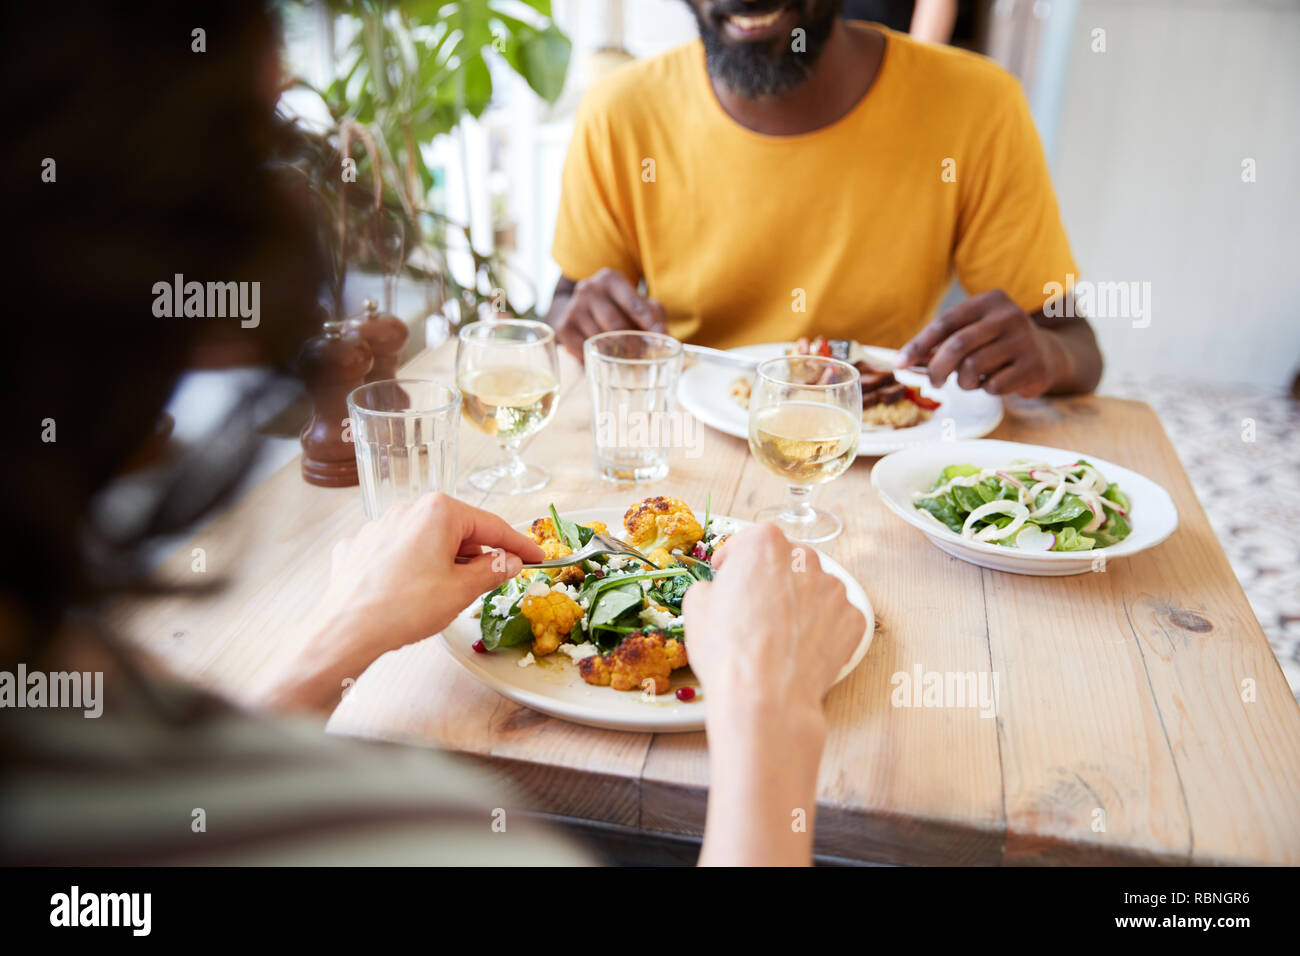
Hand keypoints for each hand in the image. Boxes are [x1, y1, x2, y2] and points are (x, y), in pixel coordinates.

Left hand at [252, 493, 543, 711]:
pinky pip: (397, 552)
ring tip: (444, 594)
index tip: (537, 556)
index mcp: (439, 512)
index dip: (519, 544)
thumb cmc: (406, 608)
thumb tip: (510, 561)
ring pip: (426, 540)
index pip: (492, 525)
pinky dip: (411, 568)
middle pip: (458, 530)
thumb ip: (493, 570)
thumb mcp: (462, 591)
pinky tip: (409, 592)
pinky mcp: (359, 547)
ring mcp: (379, 526)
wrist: (346, 630)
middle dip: (476, 555)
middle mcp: (408, 510)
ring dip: (443, 561)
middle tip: (488, 584)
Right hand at [553, 268, 666, 360]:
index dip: (650, 324)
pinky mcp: (564, 326)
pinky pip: (584, 349)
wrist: (579, 305)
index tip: (662, 338)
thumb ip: (653, 314)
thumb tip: (667, 337)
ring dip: (615, 352)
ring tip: (625, 358)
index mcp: (610, 278)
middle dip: (632, 343)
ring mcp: (574, 308)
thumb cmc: (616, 305)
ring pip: (600, 339)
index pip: (634, 305)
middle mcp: (589, 289)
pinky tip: (602, 356)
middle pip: (616, 325)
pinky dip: (597, 356)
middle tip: (642, 355)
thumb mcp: (636, 301)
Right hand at [683, 524, 864, 717]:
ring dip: (798, 602)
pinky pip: (835, 617)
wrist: (766, 698)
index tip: (727, 576)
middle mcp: (805, 558)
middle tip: (753, 608)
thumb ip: (712, 585)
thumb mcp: (696, 607)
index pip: (748, 540)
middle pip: (785, 561)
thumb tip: (720, 590)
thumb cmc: (727, 651)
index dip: (733, 560)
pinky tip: (800, 648)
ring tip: (778, 634)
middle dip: (770, 579)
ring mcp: (834, 590)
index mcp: (764, 544)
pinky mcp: (853, 620)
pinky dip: (821, 628)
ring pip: (813, 588)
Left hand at [896, 289, 1069, 398]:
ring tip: (970, 380)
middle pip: (957, 345)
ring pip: (973, 368)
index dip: (918, 345)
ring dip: (963, 382)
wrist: (1048, 355)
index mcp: (990, 301)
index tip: (899, 364)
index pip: (946, 322)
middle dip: (937, 369)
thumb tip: (904, 361)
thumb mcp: (973, 333)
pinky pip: (993, 386)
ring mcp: (1024, 341)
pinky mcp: (1033, 366)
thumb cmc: (997, 344)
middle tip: (932, 382)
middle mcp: (1009, 316)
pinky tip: (994, 382)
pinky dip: (985, 389)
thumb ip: (942, 343)